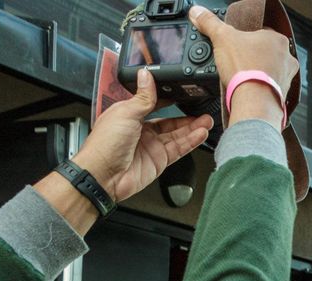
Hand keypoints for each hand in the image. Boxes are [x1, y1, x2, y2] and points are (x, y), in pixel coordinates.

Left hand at [71, 68, 212, 202]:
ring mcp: (151, 146)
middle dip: (186, 116)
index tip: (183, 92)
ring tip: (207, 121)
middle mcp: (141, 131)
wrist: (104, 174)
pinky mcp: (159, 160)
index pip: (153, 104)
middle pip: (169, 121)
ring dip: (193, 128)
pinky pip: (179, 148)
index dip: (169, 99)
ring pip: (177, 135)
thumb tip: (146, 75)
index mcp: (129, 115)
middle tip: (201, 109)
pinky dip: (191, 141)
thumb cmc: (106, 143)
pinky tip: (200, 134)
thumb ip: (143, 96)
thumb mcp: (126, 112)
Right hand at [189, 6, 298, 128]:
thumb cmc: (244, 70)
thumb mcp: (221, 38)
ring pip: (269, 70)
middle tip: (237, 63)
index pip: (260, 33)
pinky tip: (249, 88)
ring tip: (242, 76)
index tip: (235, 47)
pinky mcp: (284, 93)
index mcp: (277, 39)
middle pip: (265, 52)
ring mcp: (287, 76)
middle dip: (251, 57)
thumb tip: (198, 13)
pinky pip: (270, 86)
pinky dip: (260, 87)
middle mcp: (287, 57)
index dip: (244, 40)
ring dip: (257, 72)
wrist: (254, 102)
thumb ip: (210, 23)